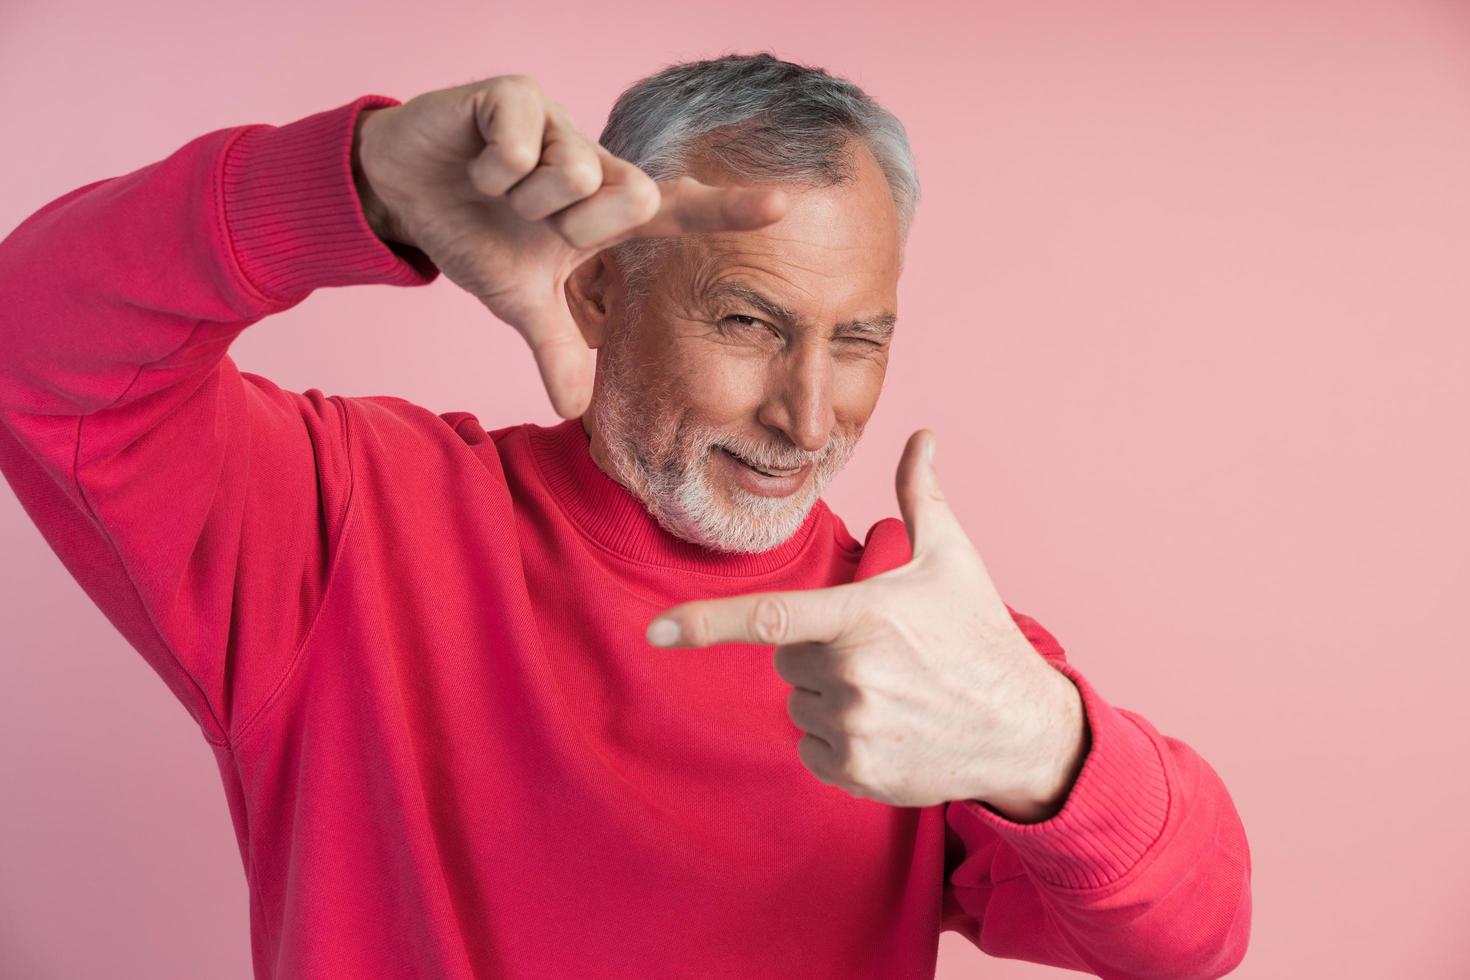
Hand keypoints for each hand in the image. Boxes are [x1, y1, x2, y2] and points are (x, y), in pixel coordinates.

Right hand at [352, 75, 789, 418]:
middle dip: (573, 227)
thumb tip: (574, 411)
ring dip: (525, 203)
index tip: (784, 207)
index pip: (679, 211)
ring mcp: (560, 123)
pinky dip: (493, 172)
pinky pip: (524, 148)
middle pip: (631, 195)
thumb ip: (555, 346)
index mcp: (606, 208)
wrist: (405, 190)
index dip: (729, 211)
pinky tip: (475, 165)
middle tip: (533, 224)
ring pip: (575, 173)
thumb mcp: (520, 300)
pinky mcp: (515, 95)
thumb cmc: (475, 234)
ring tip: (495, 192)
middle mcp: (595, 160)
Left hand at [644, 430, 1087, 813]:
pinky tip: (889, 728)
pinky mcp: (857, 772)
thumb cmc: (981, 636)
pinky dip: (838, 741)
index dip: (703, 624)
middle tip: (881, 653)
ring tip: (893, 692)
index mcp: (864, 616)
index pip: (769, 618)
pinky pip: (811, 748)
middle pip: (787, 658)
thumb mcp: (954, 560)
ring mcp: (854, 728)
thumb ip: (922, 496)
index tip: (655, 632)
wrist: (1024, 731)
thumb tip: (923, 436)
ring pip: (799, 703)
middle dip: (817, 650)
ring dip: (831, 697)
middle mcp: (854, 673)